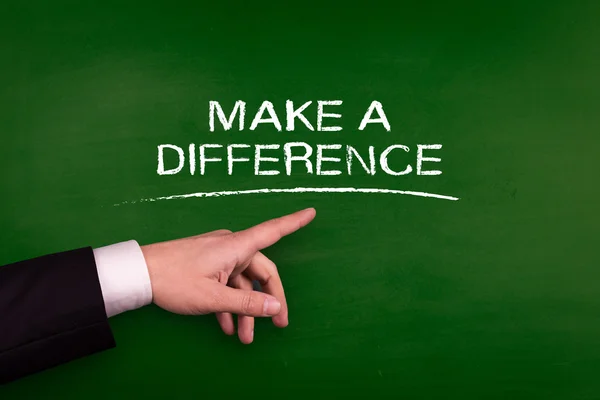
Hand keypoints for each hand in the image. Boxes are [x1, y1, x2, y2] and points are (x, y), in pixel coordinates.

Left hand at [140, 208, 315, 343]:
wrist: (139, 274)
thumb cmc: (174, 280)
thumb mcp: (213, 297)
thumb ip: (247, 302)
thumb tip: (275, 307)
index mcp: (235, 247)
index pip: (272, 231)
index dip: (294, 222)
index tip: (311, 212)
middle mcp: (230, 247)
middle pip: (261, 270)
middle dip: (269, 299)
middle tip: (278, 324)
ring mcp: (218, 256)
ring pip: (243, 282)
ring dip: (246, 308)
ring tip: (245, 337)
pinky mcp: (207, 264)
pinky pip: (227, 283)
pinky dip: (230, 303)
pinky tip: (227, 325)